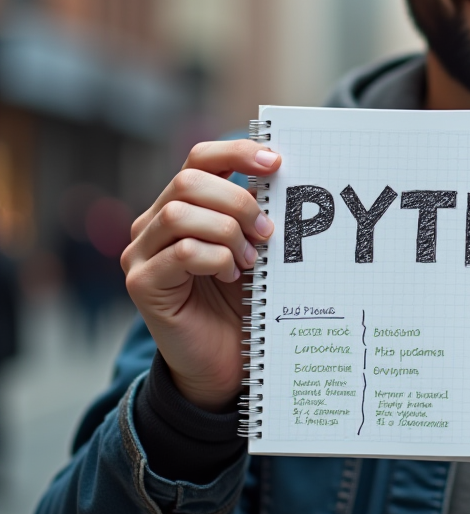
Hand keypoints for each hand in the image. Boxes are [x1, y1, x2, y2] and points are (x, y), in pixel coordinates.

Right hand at [121, 140, 281, 410]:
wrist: (225, 361)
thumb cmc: (241, 301)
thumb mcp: (254, 248)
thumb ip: (257, 214)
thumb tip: (283, 177)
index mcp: (181, 205)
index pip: (201, 158)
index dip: (237, 153)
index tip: (276, 162)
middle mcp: (152, 224)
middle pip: (190, 180)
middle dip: (238, 200)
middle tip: (268, 231)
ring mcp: (141, 253)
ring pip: (182, 213)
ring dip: (228, 233)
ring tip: (250, 261)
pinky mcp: (141, 283)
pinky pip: (181, 252)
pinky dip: (216, 259)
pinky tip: (230, 277)